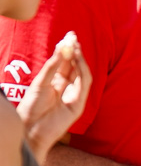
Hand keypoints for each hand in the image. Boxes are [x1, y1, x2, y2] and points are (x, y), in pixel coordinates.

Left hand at [17, 35, 91, 163]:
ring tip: (75, 45)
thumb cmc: (31, 108)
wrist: (31, 129)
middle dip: (75, 50)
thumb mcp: (40, 83)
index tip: (68, 36)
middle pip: (74, 65)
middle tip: (73, 36)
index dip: (67, 49)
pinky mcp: (79, 103)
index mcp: (56, 82)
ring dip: (80, 58)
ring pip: (81, 72)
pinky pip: (84, 83)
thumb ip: (52, 67)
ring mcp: (74, 94)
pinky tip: (77, 59)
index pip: (65, 62)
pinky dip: (82, 69)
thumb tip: (61, 48)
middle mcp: (67, 87)